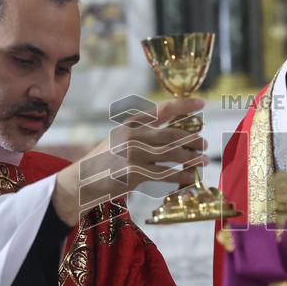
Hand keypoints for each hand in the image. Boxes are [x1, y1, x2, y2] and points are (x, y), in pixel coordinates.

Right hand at [52, 97, 206, 224]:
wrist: (81, 181)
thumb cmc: (105, 161)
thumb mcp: (119, 139)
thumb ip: (142, 134)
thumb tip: (176, 134)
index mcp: (131, 124)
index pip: (163, 109)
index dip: (185, 105)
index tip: (202, 104)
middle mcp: (133, 136)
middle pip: (173, 134)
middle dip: (193, 139)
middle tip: (204, 144)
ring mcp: (133, 154)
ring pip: (173, 154)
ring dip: (193, 158)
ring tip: (203, 160)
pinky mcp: (134, 174)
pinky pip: (167, 174)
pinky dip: (183, 176)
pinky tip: (191, 178)